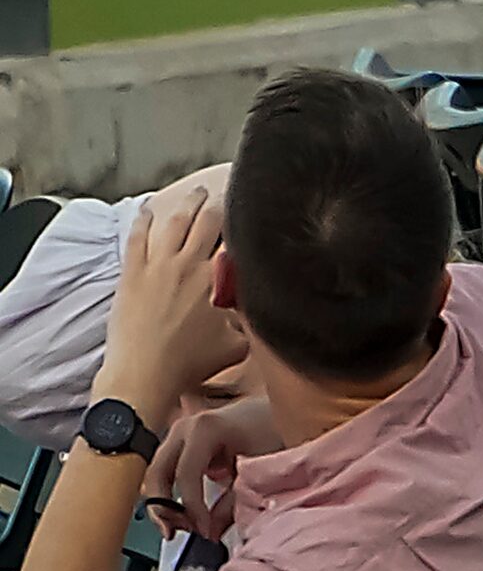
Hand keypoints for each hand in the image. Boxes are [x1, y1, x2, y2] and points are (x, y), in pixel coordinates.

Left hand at [98, 187, 240, 420]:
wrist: (144, 375)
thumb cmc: (188, 364)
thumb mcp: (235, 346)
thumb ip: (249, 326)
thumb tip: (260, 320)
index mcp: (218, 278)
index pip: (236, 240)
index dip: (244, 226)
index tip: (250, 218)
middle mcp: (190, 263)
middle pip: (208, 221)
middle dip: (217, 204)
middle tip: (222, 195)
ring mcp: (158, 266)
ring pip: (176, 223)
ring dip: (188, 205)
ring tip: (196, 194)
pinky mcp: (132, 274)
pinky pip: (138, 239)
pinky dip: (144, 222)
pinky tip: (148, 211)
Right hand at [145, 397, 279, 540]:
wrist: (283, 405)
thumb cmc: (276, 429)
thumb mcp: (259, 467)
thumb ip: (232, 503)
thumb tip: (210, 533)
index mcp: (205, 428)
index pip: (185, 475)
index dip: (190, 508)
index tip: (203, 530)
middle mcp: (185, 427)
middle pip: (157, 475)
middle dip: (163, 508)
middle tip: (178, 532)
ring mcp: (180, 433)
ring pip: (156, 475)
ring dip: (162, 503)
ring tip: (184, 524)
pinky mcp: (181, 443)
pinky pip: (165, 472)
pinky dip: (168, 494)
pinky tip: (185, 512)